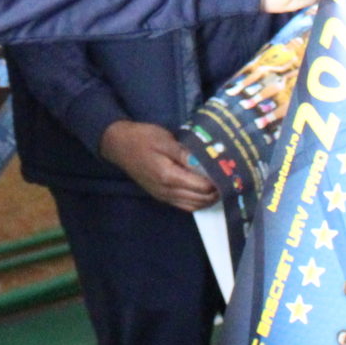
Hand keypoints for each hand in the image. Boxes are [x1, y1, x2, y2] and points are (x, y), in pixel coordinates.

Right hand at [100, 120, 217, 210]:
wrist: (118, 145)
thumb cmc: (142, 138)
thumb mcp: (164, 139)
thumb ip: (184, 153)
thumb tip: (204, 162)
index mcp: (168, 176)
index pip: (200, 186)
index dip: (216, 181)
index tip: (227, 171)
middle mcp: (166, 191)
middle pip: (199, 199)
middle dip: (215, 192)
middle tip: (227, 179)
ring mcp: (162, 196)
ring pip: (192, 205)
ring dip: (207, 199)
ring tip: (218, 186)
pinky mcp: (160, 195)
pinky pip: (182, 205)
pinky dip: (196, 202)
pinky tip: (202, 192)